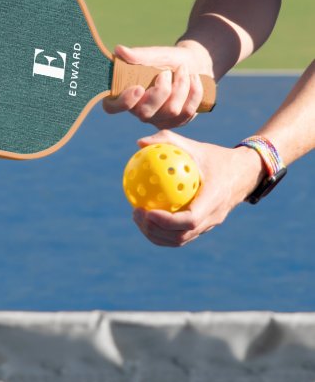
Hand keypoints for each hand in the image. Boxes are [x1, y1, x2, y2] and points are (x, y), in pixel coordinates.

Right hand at [103, 43, 212, 128]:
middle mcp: (139, 111)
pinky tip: (194, 79)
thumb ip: (138, 55)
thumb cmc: (168, 59)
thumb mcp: (155, 55)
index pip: (112, 107)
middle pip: (145, 113)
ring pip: (171, 111)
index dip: (123, 102)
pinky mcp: (176, 122)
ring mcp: (158, 119)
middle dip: (162, 90)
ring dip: (181, 86)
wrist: (194, 64)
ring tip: (183, 70)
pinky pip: (187, 112)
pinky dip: (193, 91)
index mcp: (126, 94)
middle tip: (167, 72)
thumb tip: (119, 50)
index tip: (138, 88)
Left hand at [131, 130, 264, 246]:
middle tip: (136, 212)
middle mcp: (213, 217)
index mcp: (214, 199)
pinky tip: (146, 216)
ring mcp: (209, 225)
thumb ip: (168, 141)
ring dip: (156, 234)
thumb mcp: (195, 146)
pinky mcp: (204, 227)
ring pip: (180, 240)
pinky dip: (162, 231)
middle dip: (155, 230)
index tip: (147, 211)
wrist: (244, 173)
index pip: (190, 220)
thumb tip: (139, 143)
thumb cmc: (216, 157)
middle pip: (181, 236)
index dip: (167, 221)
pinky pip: (181, 235)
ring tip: (137, 217)